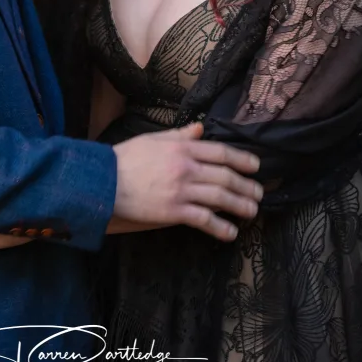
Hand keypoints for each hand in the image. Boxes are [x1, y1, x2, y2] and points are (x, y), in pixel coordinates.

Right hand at [112, 122, 262, 240]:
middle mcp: (185, 167)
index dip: (241, 159)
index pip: (220, 152)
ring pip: (219, 197)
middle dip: (245, 185)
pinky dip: (220, 227)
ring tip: (251, 211)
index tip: (255, 166)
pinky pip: (203, 219)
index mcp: (181, 148)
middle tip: (259, 193)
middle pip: (225, 175)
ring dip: (239, 205)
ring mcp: (180, 190)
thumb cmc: (125, 158)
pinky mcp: (173, 211)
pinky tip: (230, 232)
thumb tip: (200, 128)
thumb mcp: (153, 139)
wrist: (103, 181)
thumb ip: (180, 135)